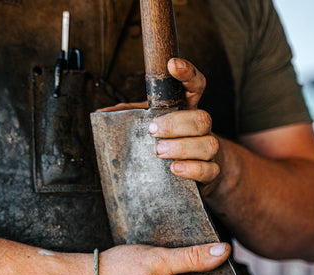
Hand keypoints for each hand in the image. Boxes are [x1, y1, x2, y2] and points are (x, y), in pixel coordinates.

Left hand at [99, 58, 220, 184]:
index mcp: (186, 109)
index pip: (195, 85)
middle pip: (203, 118)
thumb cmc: (166, 141)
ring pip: (209, 143)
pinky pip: (210, 170)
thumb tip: (103, 112)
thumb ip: (129, 116)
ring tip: (159, 151)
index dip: (187, 73)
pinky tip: (175, 169)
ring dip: (182, 147)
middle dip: (176, 124)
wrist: (190, 171)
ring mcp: (208, 148)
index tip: (172, 65)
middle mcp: (201, 127)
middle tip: (153, 130)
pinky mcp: (211, 171)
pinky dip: (193, 169)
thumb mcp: (147, 125)